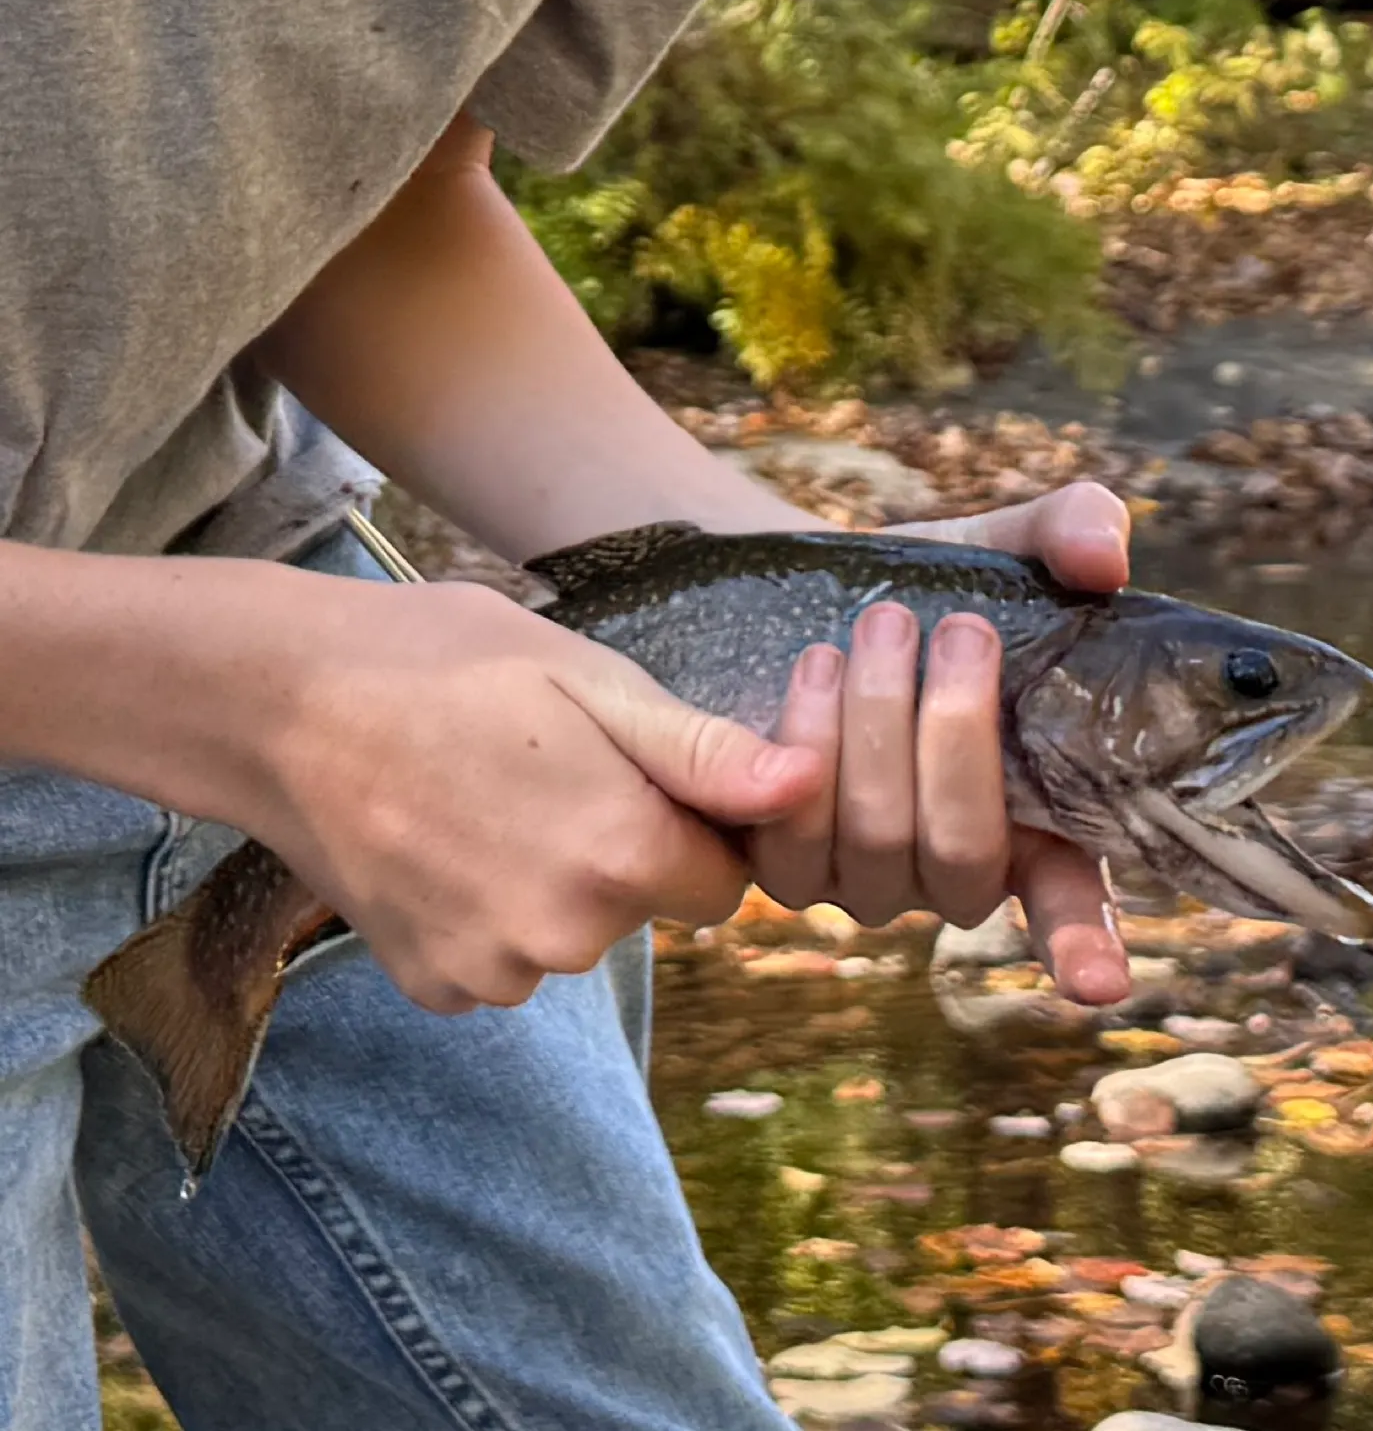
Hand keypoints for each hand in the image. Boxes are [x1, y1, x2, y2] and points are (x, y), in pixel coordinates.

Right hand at [255, 579, 823, 1013]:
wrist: (281, 702)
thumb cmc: (445, 665)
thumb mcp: (588, 681)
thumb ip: (704, 754)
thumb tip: (810, 787)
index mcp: (621, 855)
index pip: (723, 883)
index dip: (690, 826)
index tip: (630, 774)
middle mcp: (565, 937)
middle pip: (645, 909)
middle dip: (620, 852)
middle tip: (541, 768)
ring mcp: (493, 972)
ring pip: (574, 935)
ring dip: (553, 884)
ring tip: (484, 797)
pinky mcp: (435, 986)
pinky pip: (505, 959)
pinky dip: (489, 913)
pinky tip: (444, 844)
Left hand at [748, 481, 1132, 1005]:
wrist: (811, 597)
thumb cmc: (932, 588)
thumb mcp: (1001, 547)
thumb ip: (1068, 532)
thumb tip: (1106, 557)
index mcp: (1035, 822)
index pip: (1070, 903)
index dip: (1085, 943)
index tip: (1103, 983)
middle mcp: (951, 868)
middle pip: (963, 854)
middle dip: (959, 738)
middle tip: (957, 629)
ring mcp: (866, 878)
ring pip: (876, 845)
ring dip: (877, 732)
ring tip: (874, 632)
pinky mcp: (785, 865)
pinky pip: (788, 842)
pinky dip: (804, 753)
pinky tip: (813, 669)